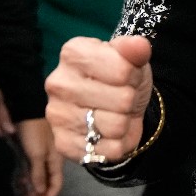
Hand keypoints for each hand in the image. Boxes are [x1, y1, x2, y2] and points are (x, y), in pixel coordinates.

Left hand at [15, 118, 63, 195]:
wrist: (25, 110)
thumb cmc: (34, 132)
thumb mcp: (37, 154)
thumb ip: (39, 173)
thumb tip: (40, 192)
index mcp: (56, 161)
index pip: (56, 185)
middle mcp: (50, 160)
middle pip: (47, 183)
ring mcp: (40, 156)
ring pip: (38, 178)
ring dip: (32, 189)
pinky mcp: (30, 152)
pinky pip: (30, 171)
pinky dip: (27, 180)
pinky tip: (20, 185)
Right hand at [45, 35, 153, 163]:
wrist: (114, 110)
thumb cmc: (120, 78)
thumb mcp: (132, 59)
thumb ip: (135, 49)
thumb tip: (139, 45)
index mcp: (73, 54)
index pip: (122, 70)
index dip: (133, 75)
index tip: (125, 75)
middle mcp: (58, 83)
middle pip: (122, 99)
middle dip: (130, 99)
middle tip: (122, 97)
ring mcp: (57, 115)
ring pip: (116, 126)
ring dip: (124, 122)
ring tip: (116, 114)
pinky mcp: (63, 143)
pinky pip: (108, 149)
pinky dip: (117, 144)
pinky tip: (107, 132)